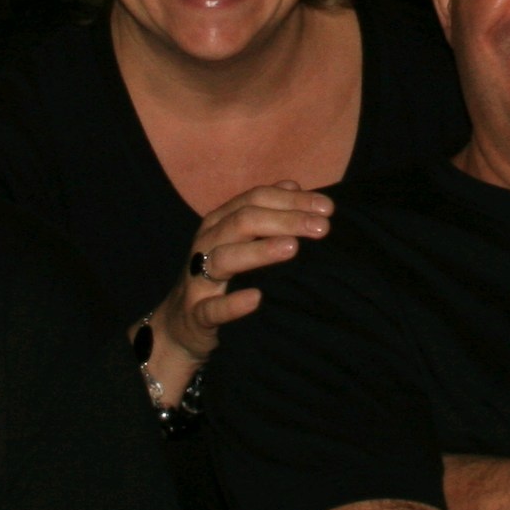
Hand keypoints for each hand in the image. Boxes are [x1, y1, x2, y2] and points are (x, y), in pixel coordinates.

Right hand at [151, 182, 334, 362]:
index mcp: (219, 223)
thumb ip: (265, 212)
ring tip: (293, 248)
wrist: (182, 324)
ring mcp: (198, 279)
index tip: (327, 208)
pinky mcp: (196, 315)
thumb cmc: (219, 276)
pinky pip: (211, 308)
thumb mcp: (239, 240)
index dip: (292, 200)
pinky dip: (232, 304)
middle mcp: (206, 244)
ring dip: (259, 252)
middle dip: (286, 220)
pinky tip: (256, 299)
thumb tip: (294, 185)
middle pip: (243, 221)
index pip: (255, 199)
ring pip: (224, 258)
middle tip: (322, 228)